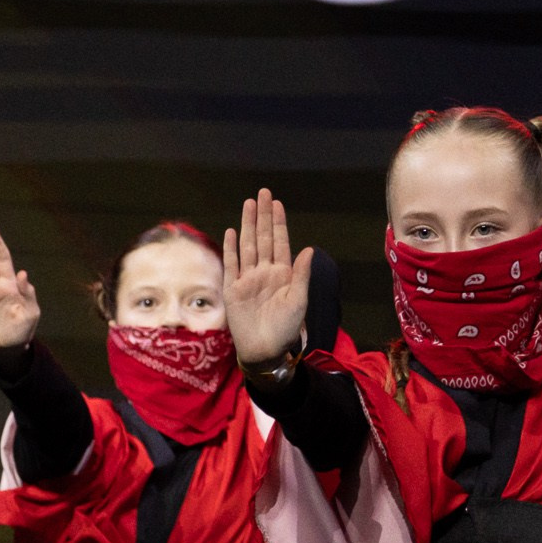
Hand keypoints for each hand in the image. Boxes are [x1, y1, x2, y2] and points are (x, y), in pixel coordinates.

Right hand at [223, 191, 313, 371]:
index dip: (278, 223)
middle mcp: (265, 272)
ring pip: (248, 246)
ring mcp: (248, 279)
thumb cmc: (286, 328)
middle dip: (263, 216)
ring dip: (248, 225)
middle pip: (263, 238)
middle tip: (263, 193)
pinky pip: (232, 264)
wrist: (265, 349)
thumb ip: (302, 275)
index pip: (280, 242)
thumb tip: (310, 249)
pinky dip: (231, 247)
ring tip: (249, 204)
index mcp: (283, 274)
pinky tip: (233, 231)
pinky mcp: (233, 288)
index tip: (277, 203)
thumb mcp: (299, 301)